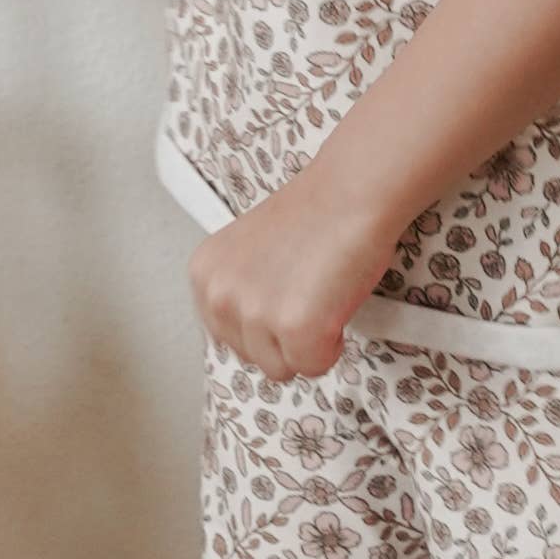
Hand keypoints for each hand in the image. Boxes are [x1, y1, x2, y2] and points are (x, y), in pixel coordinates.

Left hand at [187, 172, 391, 382]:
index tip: (284, 296)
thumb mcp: (253, 252)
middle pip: (252, 356)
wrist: (354, 191)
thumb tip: (254, 331)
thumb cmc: (318, 213)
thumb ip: (243, 292)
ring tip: (321, 295)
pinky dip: (333, 345)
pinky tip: (335, 304)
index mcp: (205, 274)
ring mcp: (255, 313)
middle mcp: (220, 295)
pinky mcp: (295, 328)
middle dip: (285, 335)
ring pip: (282, 367)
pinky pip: (315, 366)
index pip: (227, 335)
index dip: (266, 322)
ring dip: (309, 341)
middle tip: (308, 292)